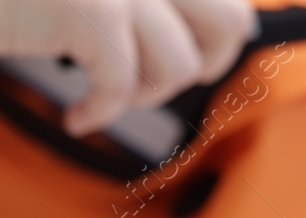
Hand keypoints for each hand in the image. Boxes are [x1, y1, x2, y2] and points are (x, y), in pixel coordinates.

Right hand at [0, 0, 256, 134]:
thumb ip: (139, 2)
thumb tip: (210, 38)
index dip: (210, 35)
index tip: (183, 56)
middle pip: (230, 26)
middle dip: (201, 68)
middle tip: (157, 81)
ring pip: (178, 67)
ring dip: (142, 97)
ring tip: (104, 95)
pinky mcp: (96, 11)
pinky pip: (120, 87)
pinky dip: (98, 114)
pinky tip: (74, 117)